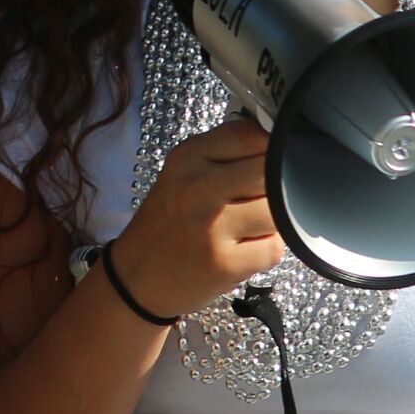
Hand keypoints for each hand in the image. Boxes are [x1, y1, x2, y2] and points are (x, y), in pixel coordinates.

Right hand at [111, 118, 284, 318]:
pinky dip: (266, 252)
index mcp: (188, 157)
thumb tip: (280, 141)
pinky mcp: (224, 263)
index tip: (269, 165)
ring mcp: (211, 226)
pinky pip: (274, 248)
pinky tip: (241, 252)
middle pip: (271, 172)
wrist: (134, 279)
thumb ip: (228, 154)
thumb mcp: (184, 174)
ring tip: (246, 229)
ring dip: (273, 223)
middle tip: (254, 203)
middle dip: (276, 188)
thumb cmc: (169, 223)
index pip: (251, 135)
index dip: (271, 150)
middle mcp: (198, 187)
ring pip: (279, 211)